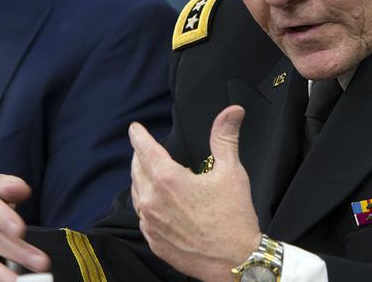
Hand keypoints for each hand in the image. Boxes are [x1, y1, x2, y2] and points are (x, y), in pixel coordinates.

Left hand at [129, 105, 260, 281]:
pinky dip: (147, 204)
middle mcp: (153, 201)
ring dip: (142, 180)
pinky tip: (159, 203)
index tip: (134, 128)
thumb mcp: (231, 172)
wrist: (237, 262)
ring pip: (137, 193)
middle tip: (148, 150)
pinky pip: (143, 216)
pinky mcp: (154, 241)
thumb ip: (225, 137)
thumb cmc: (234, 217)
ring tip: (152, 174)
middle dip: (141, 156)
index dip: (139, 135)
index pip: (144, 149)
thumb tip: (233, 111)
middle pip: (137, 169)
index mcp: (168, 180)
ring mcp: (150, 224)